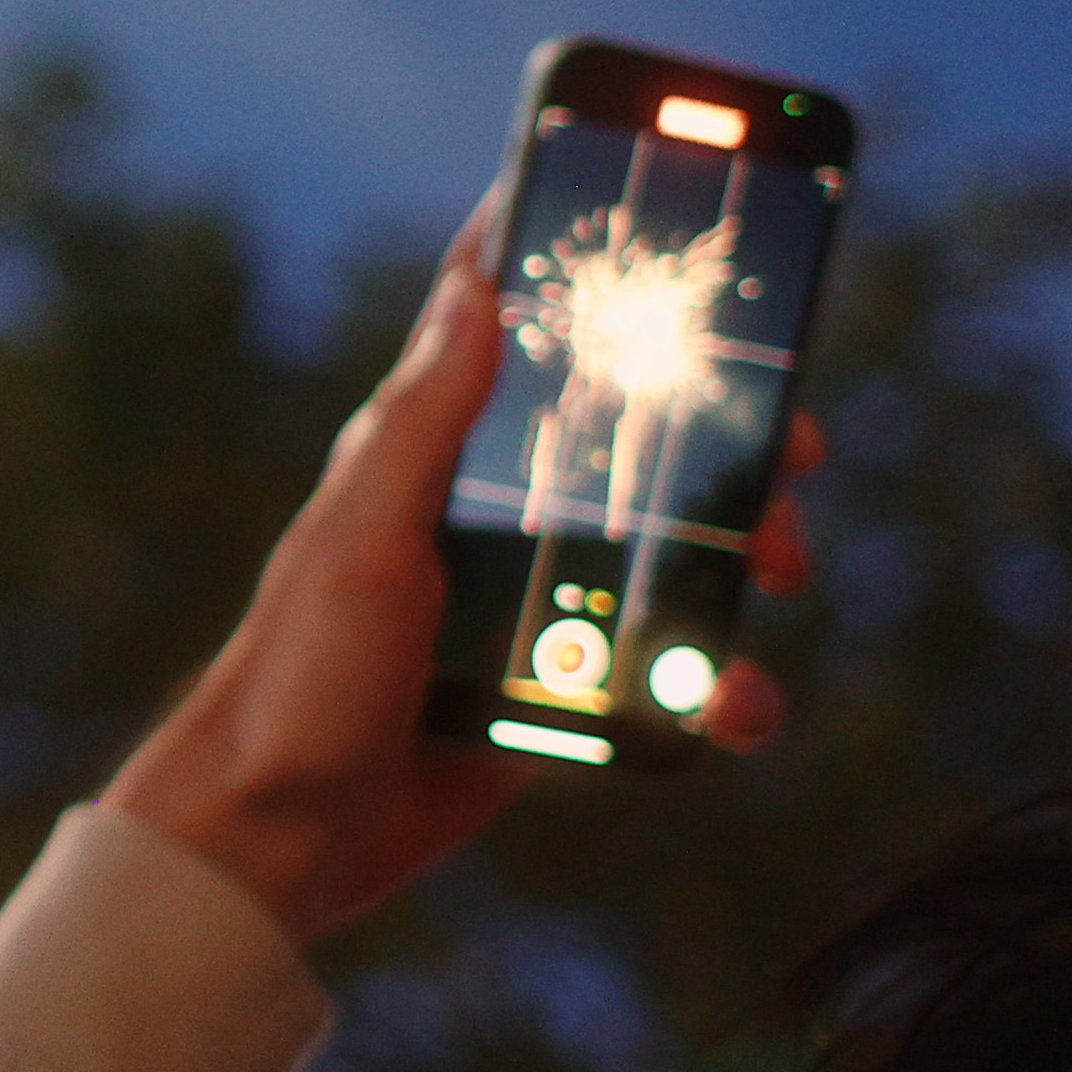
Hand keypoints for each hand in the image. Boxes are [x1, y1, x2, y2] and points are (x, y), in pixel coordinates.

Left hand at [104, 212, 811, 940]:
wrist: (277, 836)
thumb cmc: (296, 675)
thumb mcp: (362, 536)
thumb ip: (423, 420)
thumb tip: (474, 286)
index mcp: (434, 451)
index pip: (517, 326)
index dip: (593, 274)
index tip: (688, 235)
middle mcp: (489, 510)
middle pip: (632, 441)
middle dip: (724, 439)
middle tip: (794, 453)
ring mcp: (529, 597)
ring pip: (665, 549)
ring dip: (738, 554)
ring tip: (783, 570)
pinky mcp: (553, 685)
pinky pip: (656, 667)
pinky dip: (713, 681)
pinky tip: (739, 703)